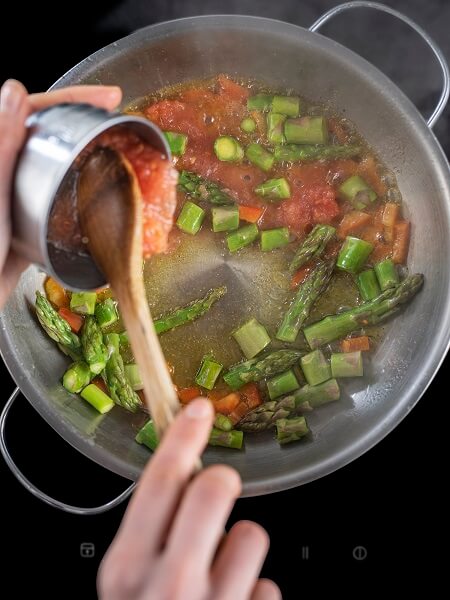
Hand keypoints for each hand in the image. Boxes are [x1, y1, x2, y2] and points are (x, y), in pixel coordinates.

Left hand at [0, 79, 121, 308]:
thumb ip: (1, 144)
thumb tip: (13, 89)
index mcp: (1, 155)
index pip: (35, 111)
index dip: (73, 98)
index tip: (110, 97)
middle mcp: (11, 171)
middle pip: (52, 136)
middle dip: (86, 124)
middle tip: (120, 121)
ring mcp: (22, 197)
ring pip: (59, 167)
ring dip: (88, 158)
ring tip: (119, 153)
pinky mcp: (31, 223)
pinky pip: (61, 201)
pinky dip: (82, 195)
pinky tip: (101, 197)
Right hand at [98, 398, 279, 599]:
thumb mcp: (126, 578)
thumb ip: (148, 532)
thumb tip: (184, 478)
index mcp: (128, 566)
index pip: (161, 480)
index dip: (183, 435)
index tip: (199, 409)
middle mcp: (171, 584)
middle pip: (214, 488)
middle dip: (221, 479)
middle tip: (218, 488)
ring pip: (251, 534)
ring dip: (239, 547)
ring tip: (222, 571)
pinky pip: (266, 584)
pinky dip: (253, 589)